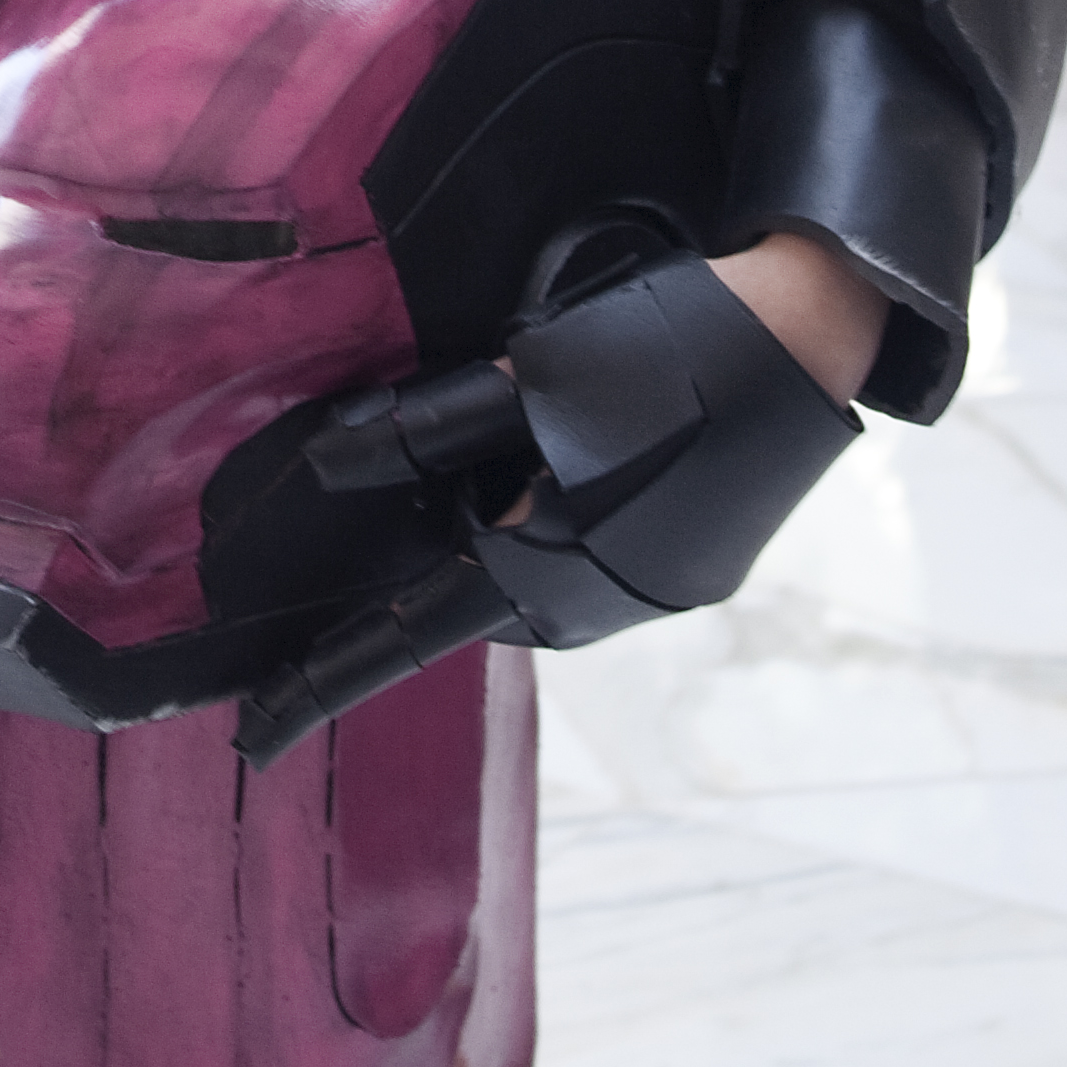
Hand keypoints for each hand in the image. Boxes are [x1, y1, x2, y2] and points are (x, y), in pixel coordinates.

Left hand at [236, 236, 870, 763]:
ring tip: (531, 423)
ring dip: (499, 516)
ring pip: (526, 566)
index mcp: (544, 571)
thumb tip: (333, 465)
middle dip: (429, 545)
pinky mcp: (688, 566)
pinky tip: (582, 439)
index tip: (251, 736)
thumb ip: (429, 430)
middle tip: (424, 472)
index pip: (402, 640)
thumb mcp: (533, 374)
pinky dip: (553, 510)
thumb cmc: (667, 347)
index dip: (318, 685)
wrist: (815, 330)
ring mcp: (650, 592)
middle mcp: (593, 606)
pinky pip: (583, 553)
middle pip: (467, 592)